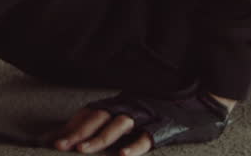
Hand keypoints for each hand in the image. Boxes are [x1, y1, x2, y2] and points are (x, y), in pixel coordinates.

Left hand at [48, 92, 232, 153]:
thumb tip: (83, 137)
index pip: (90, 112)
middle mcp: (130, 105)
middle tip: (58, 146)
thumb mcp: (134, 110)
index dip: (70, 125)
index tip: (49, 138)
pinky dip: (134, 147)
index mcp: (120, 102)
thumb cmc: (164, 107)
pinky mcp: (165, 126)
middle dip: (77, 132)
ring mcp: (147, 115)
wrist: (201, 100)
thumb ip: (112, 120)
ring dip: (98, 139)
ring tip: (82, 151)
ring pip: (118, 125)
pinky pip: (147, 138)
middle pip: (98, 117)